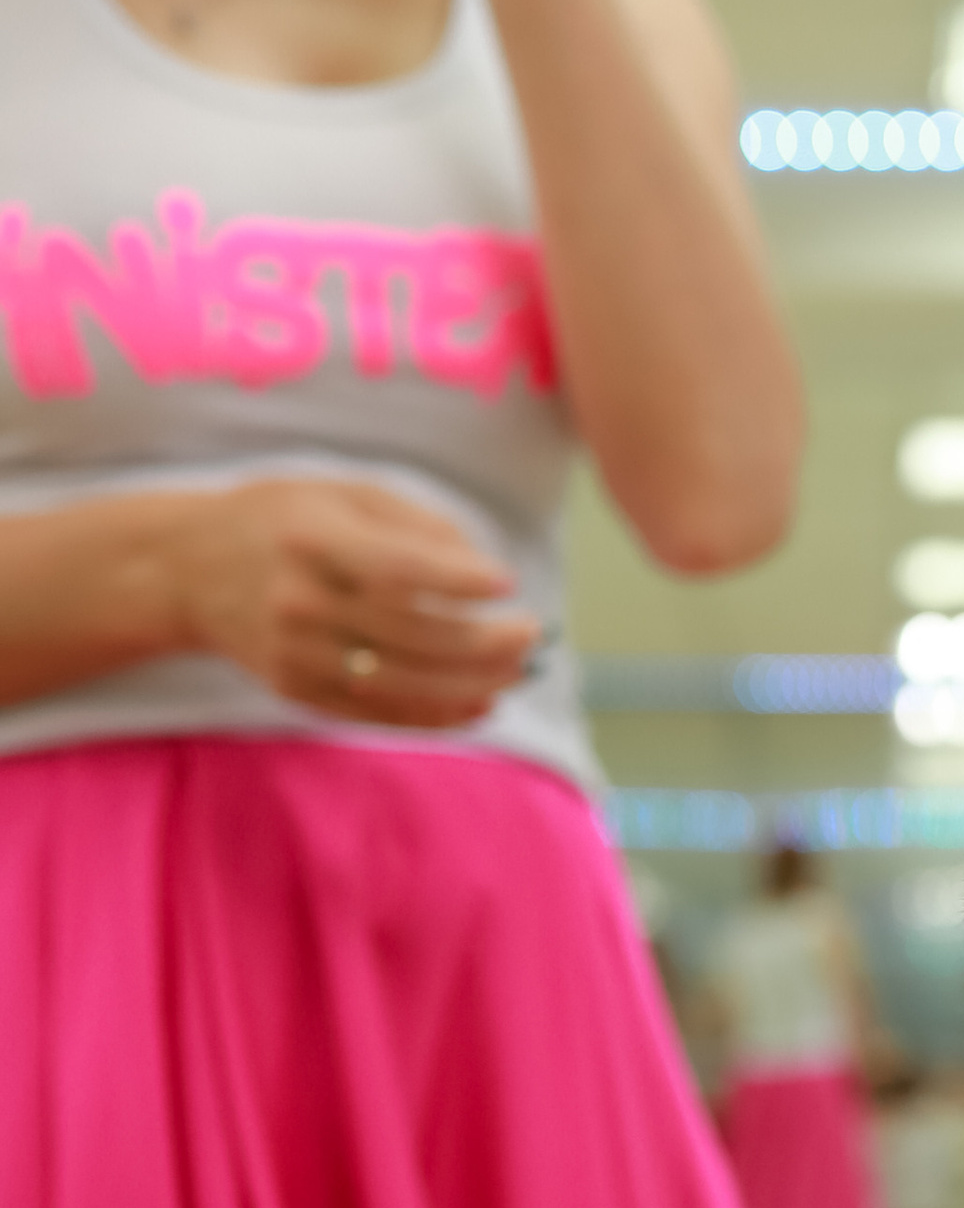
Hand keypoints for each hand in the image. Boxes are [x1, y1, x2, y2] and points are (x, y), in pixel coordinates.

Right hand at [170, 476, 539, 731]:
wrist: (189, 569)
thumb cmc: (281, 519)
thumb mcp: (342, 492)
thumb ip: (415, 524)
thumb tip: (485, 572)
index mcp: (312, 536)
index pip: (398, 567)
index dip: (458, 579)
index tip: (507, 583)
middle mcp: (300, 598)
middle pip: (411, 634)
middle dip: (483, 640)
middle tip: (530, 634)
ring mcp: (296, 651)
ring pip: (403, 681)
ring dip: (472, 683)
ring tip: (517, 671)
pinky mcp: (297, 689)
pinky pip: (378, 712)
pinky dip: (435, 715)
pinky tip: (479, 704)